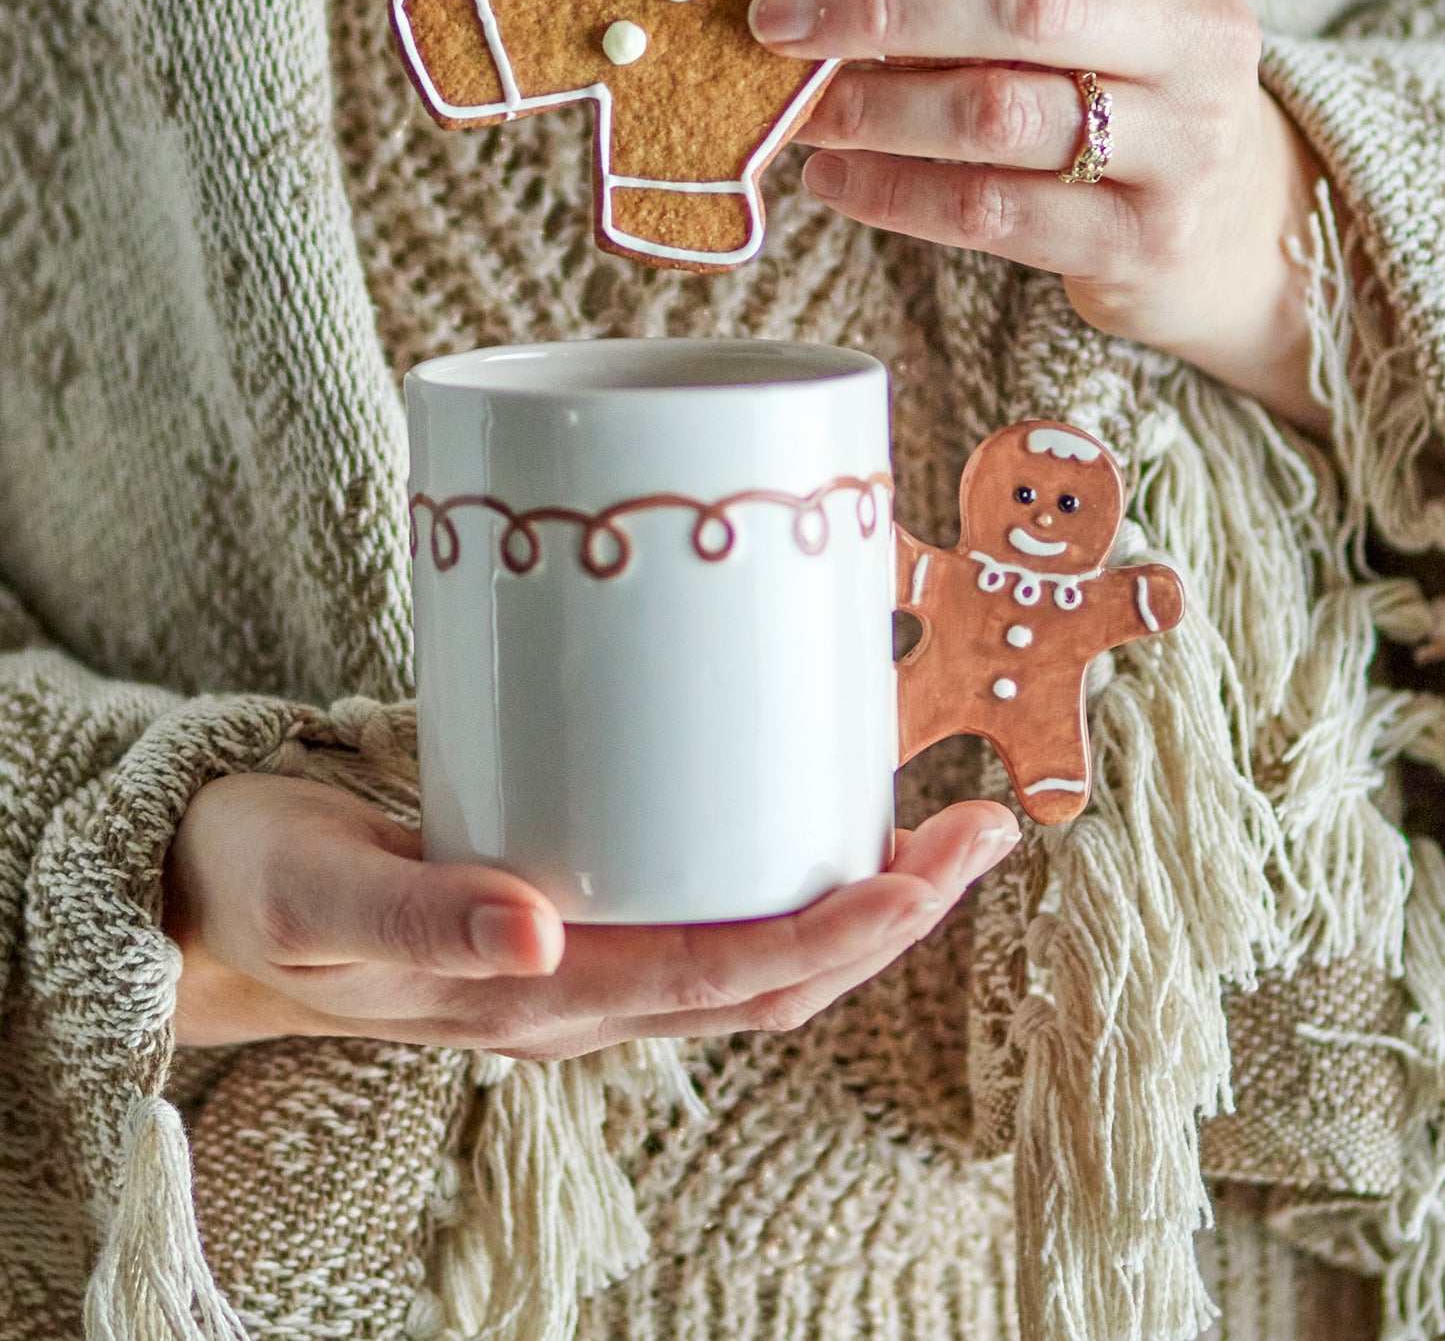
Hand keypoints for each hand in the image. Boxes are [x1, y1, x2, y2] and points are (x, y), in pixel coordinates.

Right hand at [162, 774, 1020, 1056]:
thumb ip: (428, 918)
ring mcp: (584, 956)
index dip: (842, 932)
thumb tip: (545, 934)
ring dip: (857, 897)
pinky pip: (704, 908)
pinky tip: (811, 806)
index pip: (725, 980)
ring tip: (937, 818)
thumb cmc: (263, 885)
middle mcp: (582, 987)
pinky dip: (781, 870)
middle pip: (774, 974)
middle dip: (891, 912)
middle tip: (981, 825)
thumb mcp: (324, 894)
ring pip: (753, 951)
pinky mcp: (572, 908)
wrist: (211, 894)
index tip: (929, 867)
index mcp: (537, 998)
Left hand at [749, 0, 1327, 430]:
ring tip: (800, 109)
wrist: (1230, 229)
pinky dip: (896, 194)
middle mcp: (1199, 37)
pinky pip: (993, 211)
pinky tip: (835, 179)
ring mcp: (1182, 145)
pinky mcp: (1141, 240)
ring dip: (875, 108)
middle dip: (880, 10)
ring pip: (998, 113)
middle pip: (1026, 4)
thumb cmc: (1126, 86)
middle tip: (777, 20)